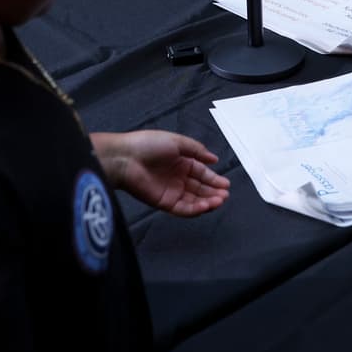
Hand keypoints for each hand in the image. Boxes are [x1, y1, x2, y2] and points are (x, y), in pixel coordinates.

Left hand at [92, 130, 229, 216]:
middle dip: (213, 192)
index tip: (226, 185)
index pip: (202, 173)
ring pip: (194, 201)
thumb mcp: (177, 142)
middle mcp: (178, 178)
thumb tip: (214, 159)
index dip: (214, 179)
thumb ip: (197, 150)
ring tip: (219, 200)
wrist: (125, 157)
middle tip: (225, 195)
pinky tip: (206, 205)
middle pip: (200, 189)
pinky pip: (183, 209)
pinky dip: (195, 209)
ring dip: (208, 202)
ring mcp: (171, 192)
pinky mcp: (164, 203)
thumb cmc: (149, 145)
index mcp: (181, 163)